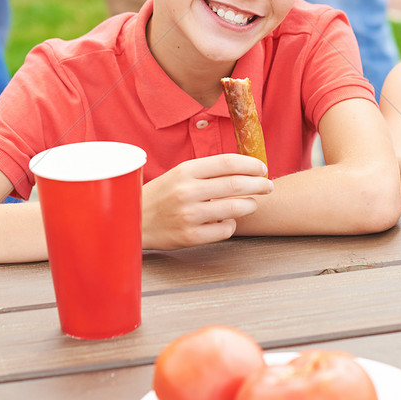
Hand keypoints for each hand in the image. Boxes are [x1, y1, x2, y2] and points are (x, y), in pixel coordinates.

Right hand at [141, 153, 272, 249]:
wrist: (133, 221)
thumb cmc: (161, 195)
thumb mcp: (179, 174)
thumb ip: (207, 171)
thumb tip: (243, 168)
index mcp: (185, 171)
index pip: (227, 163)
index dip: (250, 165)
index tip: (262, 168)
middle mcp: (187, 191)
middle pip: (236, 184)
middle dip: (258, 184)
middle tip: (268, 186)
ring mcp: (189, 215)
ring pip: (234, 208)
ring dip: (250, 205)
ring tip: (253, 203)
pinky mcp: (190, 236)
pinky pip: (223, 229)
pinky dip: (231, 224)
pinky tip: (228, 220)